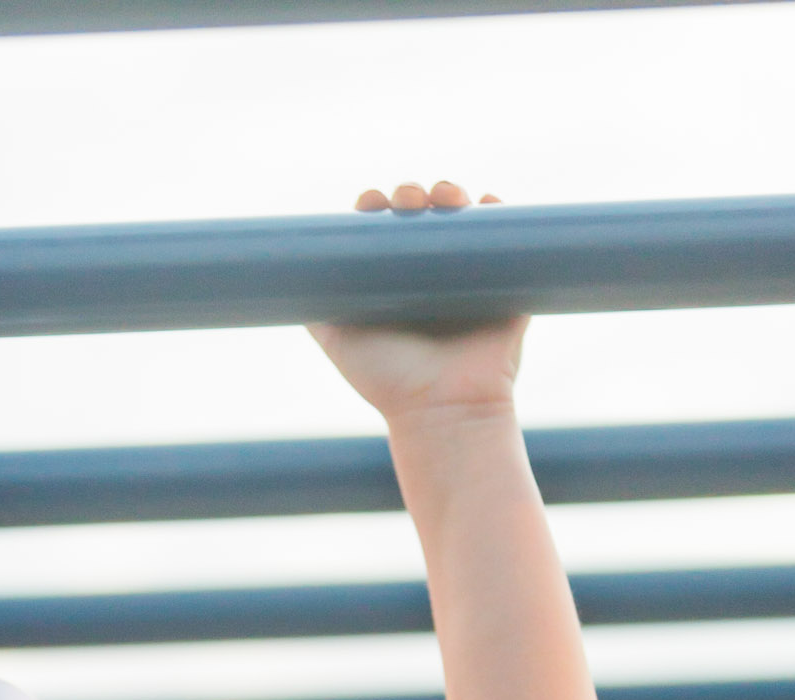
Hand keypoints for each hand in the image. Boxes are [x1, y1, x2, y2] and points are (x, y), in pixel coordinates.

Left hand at [306, 182, 527, 423]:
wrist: (442, 409)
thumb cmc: (388, 381)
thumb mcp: (339, 342)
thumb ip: (316, 310)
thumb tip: (286, 273)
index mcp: (396, 284)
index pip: (385, 230)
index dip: (377, 209)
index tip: (370, 204)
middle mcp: (432, 278)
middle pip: (423, 217)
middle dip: (413, 195)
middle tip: (407, 200)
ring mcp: (469, 280)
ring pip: (463, 221)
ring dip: (453, 196)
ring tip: (446, 195)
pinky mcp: (505, 289)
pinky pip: (508, 239)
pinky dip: (499, 213)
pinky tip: (486, 201)